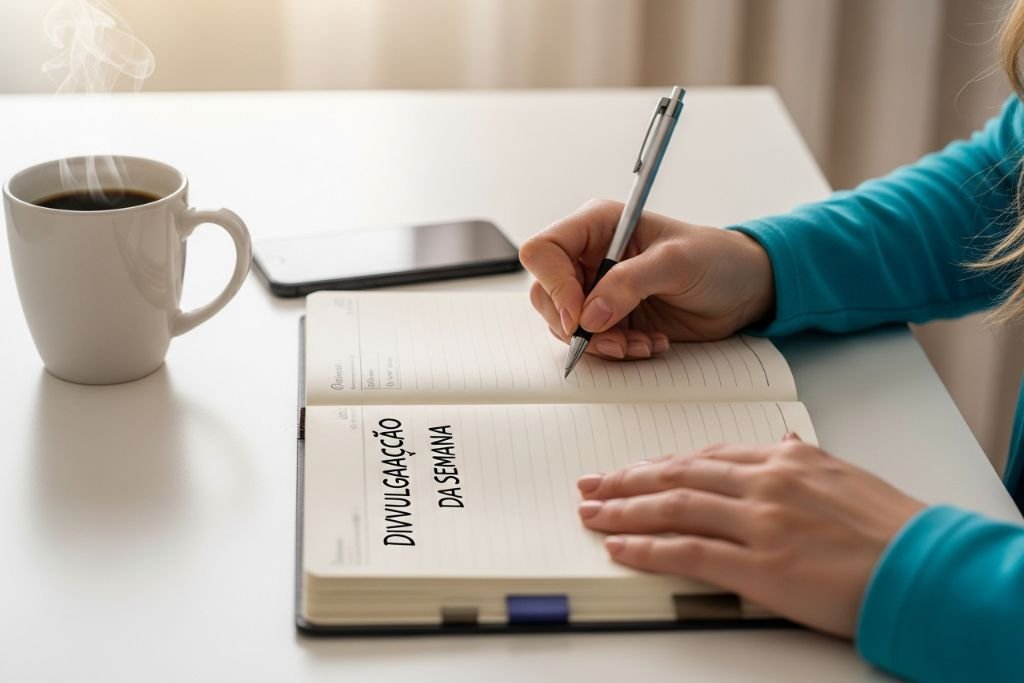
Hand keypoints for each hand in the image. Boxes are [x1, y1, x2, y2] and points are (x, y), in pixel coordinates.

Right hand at [519, 199, 774, 359]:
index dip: (553, 286)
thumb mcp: (676, 262)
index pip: (544, 251)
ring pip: (565, 324)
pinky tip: (649, 344)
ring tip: (640, 344)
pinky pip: (592, 342)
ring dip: (600, 344)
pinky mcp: (611, 318)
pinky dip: (616, 351)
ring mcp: (597, 289)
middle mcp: (590, 256)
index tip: (580, 316)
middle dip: (575, 325)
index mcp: (597, 225)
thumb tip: (589, 314)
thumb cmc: (717, 259)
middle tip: (611, 340)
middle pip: (546, 294)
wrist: (743, 290)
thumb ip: (629, 283)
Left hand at [576, 435, 925, 636]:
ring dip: (624, 509)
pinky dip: (646, 548)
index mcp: (783, 460)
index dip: (660, 464)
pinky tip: (619, 546)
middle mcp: (764, 482)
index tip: (633, 470)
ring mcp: (758, 522)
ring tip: (591, 512)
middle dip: (627, 479)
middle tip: (590, 483)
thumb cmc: (889, 526)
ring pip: (673, 508)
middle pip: (677, 476)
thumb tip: (780, 443)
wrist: (922, 565)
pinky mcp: (759, 565)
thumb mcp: (844, 475)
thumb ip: (803, 459)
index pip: (704, 457)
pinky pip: (687, 551)